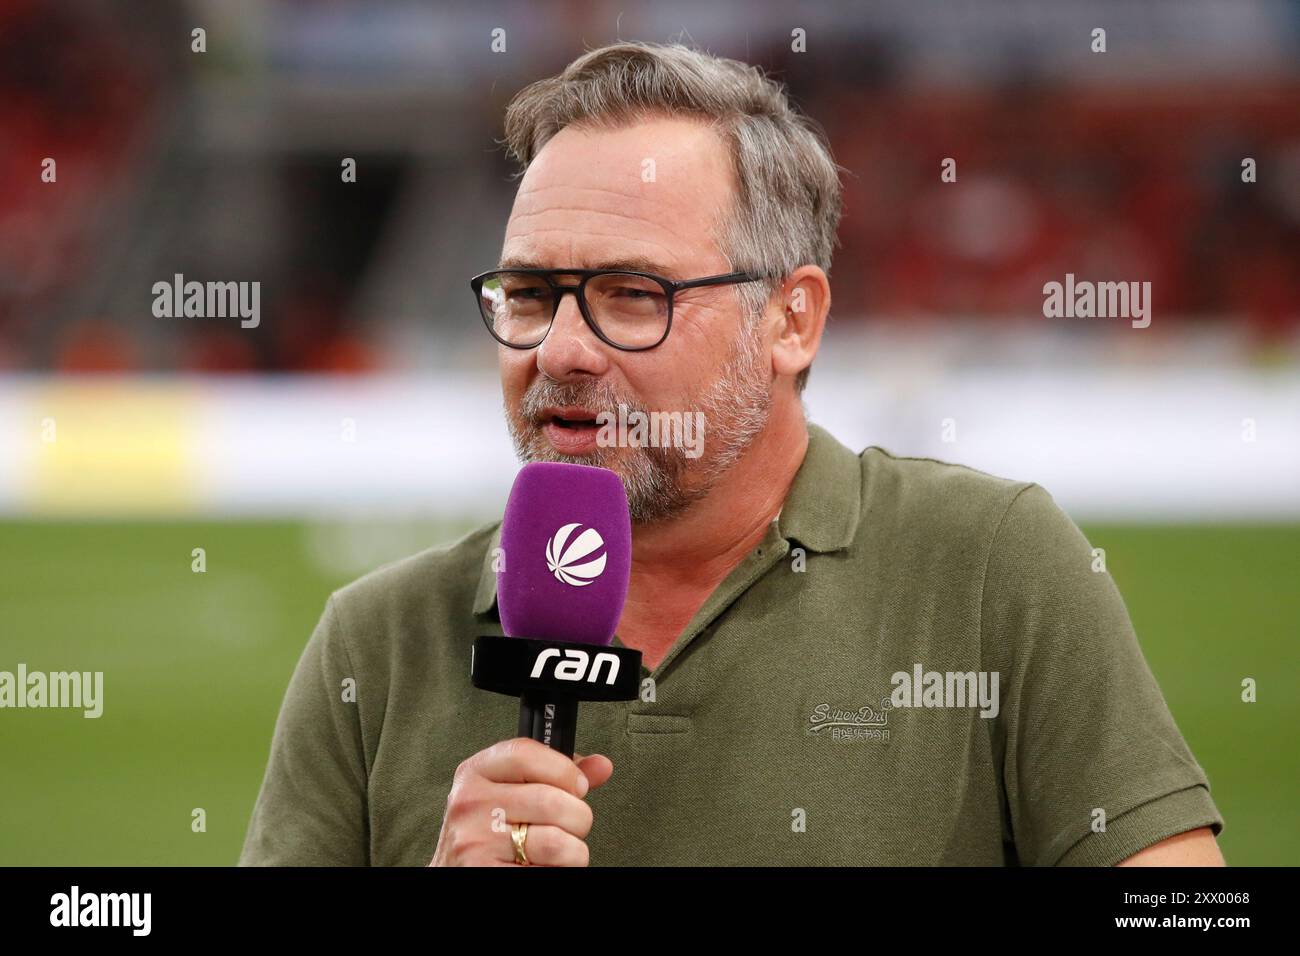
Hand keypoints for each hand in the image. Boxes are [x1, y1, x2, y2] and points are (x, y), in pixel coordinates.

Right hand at [428, 738, 613, 865]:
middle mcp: (470, 804)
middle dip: (577, 817)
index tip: (577, 786)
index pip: (525, 753)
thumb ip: (555, 776)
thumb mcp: (511, 793)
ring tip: (558, 852)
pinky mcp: (485, 872)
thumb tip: (600, 766)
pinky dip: (558, 871)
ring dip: (573, 851)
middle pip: (551, 799)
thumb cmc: (486, 833)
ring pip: (556, 841)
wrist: (452, 873)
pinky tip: (541, 866)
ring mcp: (476, 841)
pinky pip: (547, 871)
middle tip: (569, 827)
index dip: (564, 769)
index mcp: (475, 773)